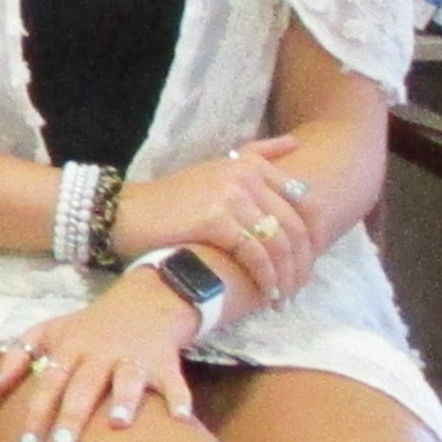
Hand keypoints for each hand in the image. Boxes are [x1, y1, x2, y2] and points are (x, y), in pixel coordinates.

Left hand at [0, 273, 203, 441]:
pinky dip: (179, 398)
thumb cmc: (89, 325)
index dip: (37, 413)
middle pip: (84, 385)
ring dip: (124, 399)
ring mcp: (133, 356)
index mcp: (70, 348)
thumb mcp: (50, 331)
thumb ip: (19, 356)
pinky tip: (182, 418)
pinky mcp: (164, 361)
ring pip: (127, 378)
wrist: (144, 301)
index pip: (48, 383)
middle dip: (74, 414)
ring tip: (118, 423)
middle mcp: (100, 353)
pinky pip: (173, 381)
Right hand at [117, 135, 318, 306]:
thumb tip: (295, 142)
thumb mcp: (216, 170)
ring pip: (278, 243)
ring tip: (282, 298)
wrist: (125, 215)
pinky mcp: (216, 218)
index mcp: (251, 165)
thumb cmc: (172, 202)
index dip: (315, 237)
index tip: (308, 264)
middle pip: (295, 226)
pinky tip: (265, 294)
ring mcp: (231, 195)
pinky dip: (265, 278)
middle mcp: (246, 175)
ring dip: (286, 277)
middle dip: (301, 264)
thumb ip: (256, 156)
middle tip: (296, 289)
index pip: (306, 201)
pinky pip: (255, 254)